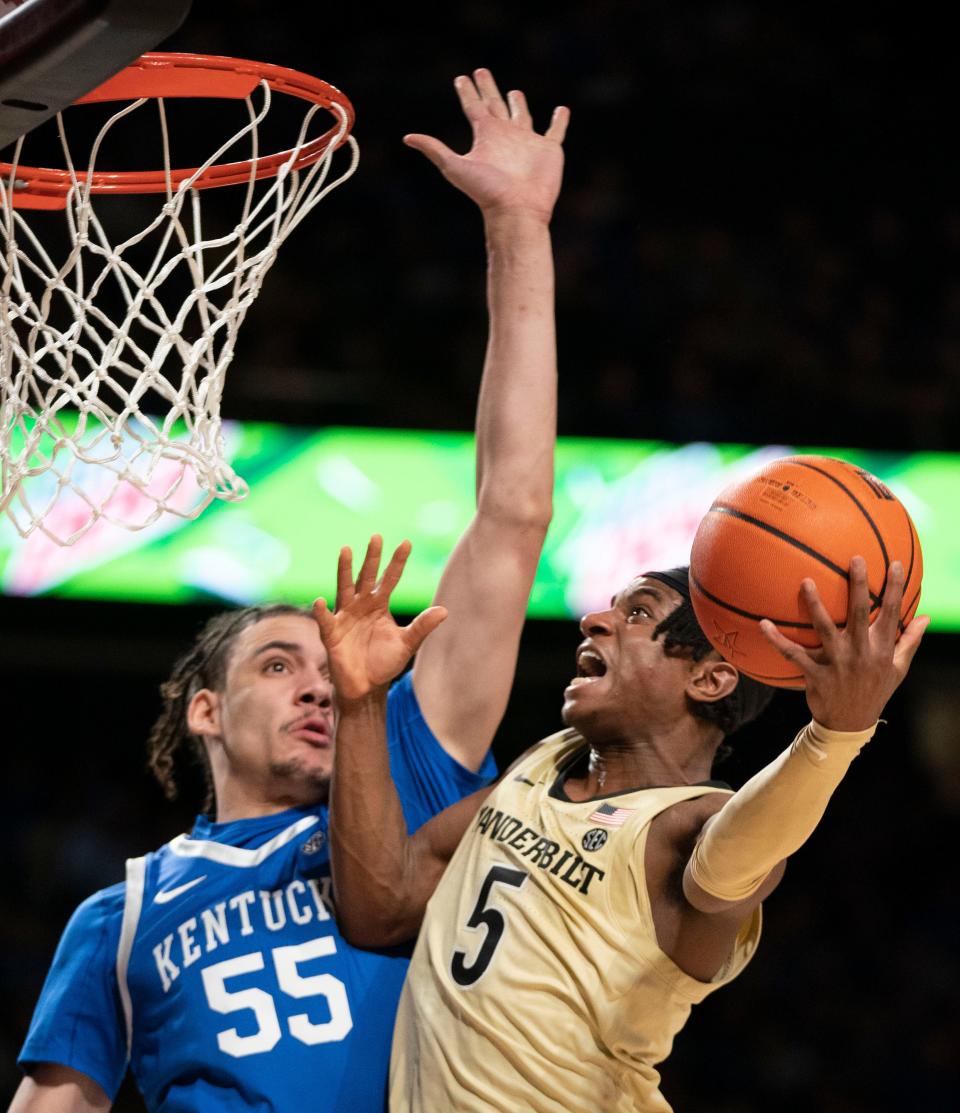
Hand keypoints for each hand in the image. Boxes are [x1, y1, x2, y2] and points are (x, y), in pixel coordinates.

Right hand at [313, 536, 446, 702]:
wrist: (366, 687)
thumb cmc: (384, 662)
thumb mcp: (407, 643)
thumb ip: (422, 626)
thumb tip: (444, 610)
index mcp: (379, 605)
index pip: (390, 579)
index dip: (397, 562)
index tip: (407, 542)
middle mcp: (361, 606)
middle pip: (367, 576)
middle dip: (372, 558)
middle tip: (377, 537)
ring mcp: (345, 617)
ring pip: (345, 588)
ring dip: (345, 570)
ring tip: (346, 550)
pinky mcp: (332, 634)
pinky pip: (326, 621)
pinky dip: (322, 611)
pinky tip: (321, 600)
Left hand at [404, 68, 568, 221]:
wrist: (517, 209)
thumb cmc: (486, 190)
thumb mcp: (454, 166)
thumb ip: (434, 149)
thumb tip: (407, 138)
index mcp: (486, 136)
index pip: (473, 107)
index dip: (466, 92)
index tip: (461, 79)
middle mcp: (505, 136)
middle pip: (494, 105)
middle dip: (487, 89)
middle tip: (481, 71)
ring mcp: (527, 142)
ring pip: (522, 116)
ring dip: (518, 104)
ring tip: (515, 92)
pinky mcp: (548, 150)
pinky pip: (555, 131)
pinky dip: (559, 121)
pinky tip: (561, 110)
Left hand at [759, 556, 928, 730]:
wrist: (850, 724)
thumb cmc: (874, 690)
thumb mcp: (898, 669)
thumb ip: (910, 641)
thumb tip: (926, 617)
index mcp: (881, 649)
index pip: (892, 613)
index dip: (896, 589)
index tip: (896, 564)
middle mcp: (860, 653)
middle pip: (859, 613)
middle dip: (859, 585)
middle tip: (855, 559)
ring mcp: (837, 663)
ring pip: (824, 629)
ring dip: (815, 605)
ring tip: (806, 581)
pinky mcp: (815, 674)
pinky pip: (793, 654)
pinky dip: (776, 640)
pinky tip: (763, 623)